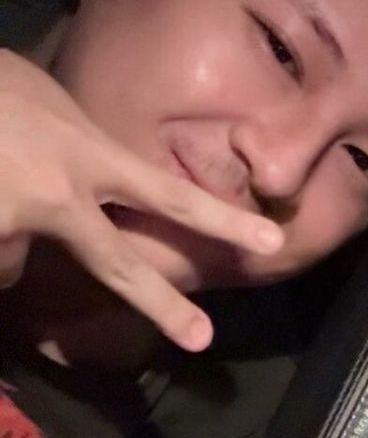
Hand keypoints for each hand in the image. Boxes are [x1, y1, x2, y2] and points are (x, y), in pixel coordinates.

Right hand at [0, 50, 283, 349]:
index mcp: (83, 154)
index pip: (166, 193)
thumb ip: (76, 144)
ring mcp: (11, 225)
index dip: (219, 219)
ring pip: (14, 266)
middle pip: (119, 265)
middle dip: (162, 304)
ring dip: (2, 243)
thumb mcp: (42, 97)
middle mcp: (57, 198)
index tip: (270, 241)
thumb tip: (90, 181)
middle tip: (202, 340)